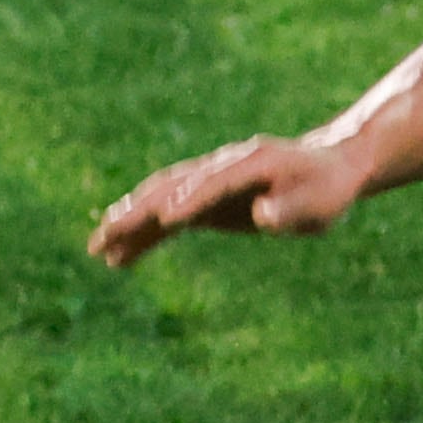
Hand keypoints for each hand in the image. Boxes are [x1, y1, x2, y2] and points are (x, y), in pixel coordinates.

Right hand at [89, 134, 360, 264]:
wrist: (326, 169)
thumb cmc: (326, 189)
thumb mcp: (320, 202)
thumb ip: (292, 209)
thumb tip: (265, 215)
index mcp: (253, 162)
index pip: (216, 181)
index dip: (194, 198)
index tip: (169, 219)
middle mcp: (222, 167)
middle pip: (172, 186)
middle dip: (141, 211)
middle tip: (108, 234)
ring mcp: (209, 182)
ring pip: (159, 199)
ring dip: (129, 222)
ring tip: (96, 248)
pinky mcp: (204, 201)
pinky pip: (166, 218)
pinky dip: (142, 236)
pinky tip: (117, 259)